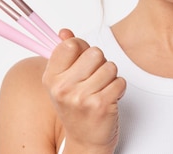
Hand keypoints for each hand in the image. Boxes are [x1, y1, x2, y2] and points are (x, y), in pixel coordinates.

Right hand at [42, 29, 125, 153]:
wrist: (85, 141)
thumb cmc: (77, 108)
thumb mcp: (64, 81)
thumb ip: (66, 53)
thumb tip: (65, 31)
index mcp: (51, 78)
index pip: (71, 44)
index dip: (82, 47)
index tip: (83, 59)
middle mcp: (63, 88)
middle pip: (95, 52)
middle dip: (100, 63)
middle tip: (94, 79)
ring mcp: (81, 98)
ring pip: (110, 67)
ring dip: (110, 77)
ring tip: (101, 90)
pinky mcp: (100, 105)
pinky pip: (120, 81)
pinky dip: (118, 89)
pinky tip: (108, 99)